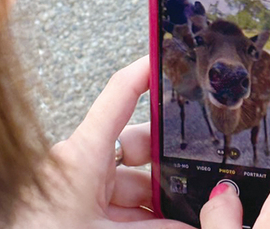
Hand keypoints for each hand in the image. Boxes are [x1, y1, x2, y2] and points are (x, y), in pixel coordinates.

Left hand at [12, 56, 189, 228]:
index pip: (121, 94)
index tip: (174, 57)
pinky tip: (160, 228)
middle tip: (194, 185)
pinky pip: (113, 202)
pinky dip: (137, 215)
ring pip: (127, 181)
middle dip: (167, 168)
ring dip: (155, 201)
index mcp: (81, 155)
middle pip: (134, 147)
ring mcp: (74, 186)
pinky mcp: (72, 207)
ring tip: (181, 219)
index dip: (149, 70)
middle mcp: (77, 163)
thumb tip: (197, 226)